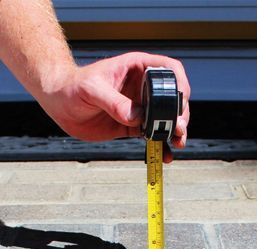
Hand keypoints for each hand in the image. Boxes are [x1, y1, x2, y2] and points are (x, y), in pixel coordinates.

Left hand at [36, 52, 189, 162]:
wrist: (59, 104)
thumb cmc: (72, 87)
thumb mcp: (91, 90)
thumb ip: (114, 102)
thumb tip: (136, 117)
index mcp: (137, 69)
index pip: (169, 70)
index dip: (180, 83)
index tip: (181, 100)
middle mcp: (142, 88)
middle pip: (174, 98)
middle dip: (181, 114)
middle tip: (179, 128)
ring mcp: (140, 108)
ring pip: (167, 119)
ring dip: (176, 132)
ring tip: (178, 143)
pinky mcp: (134, 126)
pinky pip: (153, 136)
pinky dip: (162, 146)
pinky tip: (166, 155)